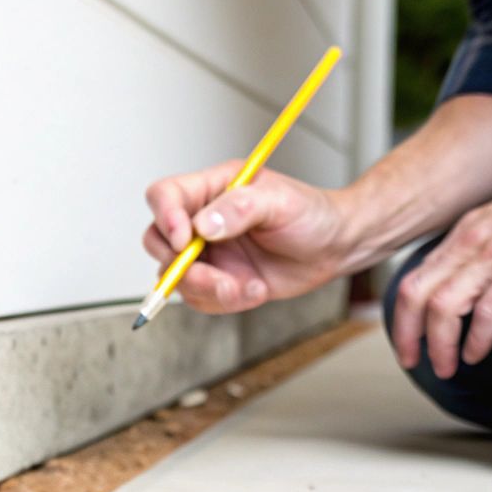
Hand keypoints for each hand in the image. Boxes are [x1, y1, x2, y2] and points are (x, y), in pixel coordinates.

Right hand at [142, 161, 354, 313]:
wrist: (334, 248)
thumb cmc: (310, 214)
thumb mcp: (280, 201)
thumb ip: (240, 207)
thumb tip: (203, 226)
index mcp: (211, 189)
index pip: (165, 196)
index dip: (164, 217)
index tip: (184, 240)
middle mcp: (202, 220)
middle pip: (157, 241)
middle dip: (181, 266)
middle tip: (216, 277)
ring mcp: (208, 253)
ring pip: (177, 277)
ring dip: (208, 289)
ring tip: (248, 287)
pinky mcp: (218, 280)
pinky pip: (199, 298)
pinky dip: (224, 302)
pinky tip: (255, 290)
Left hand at [390, 171, 491, 377]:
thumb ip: (489, 249)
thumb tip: (476, 285)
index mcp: (466, 232)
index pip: (415, 279)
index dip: (403, 317)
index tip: (408, 344)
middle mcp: (471, 240)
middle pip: (416, 295)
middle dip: (408, 336)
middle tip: (412, 364)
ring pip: (444, 306)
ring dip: (440, 345)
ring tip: (447, 369)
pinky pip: (488, 310)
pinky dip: (477, 338)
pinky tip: (476, 355)